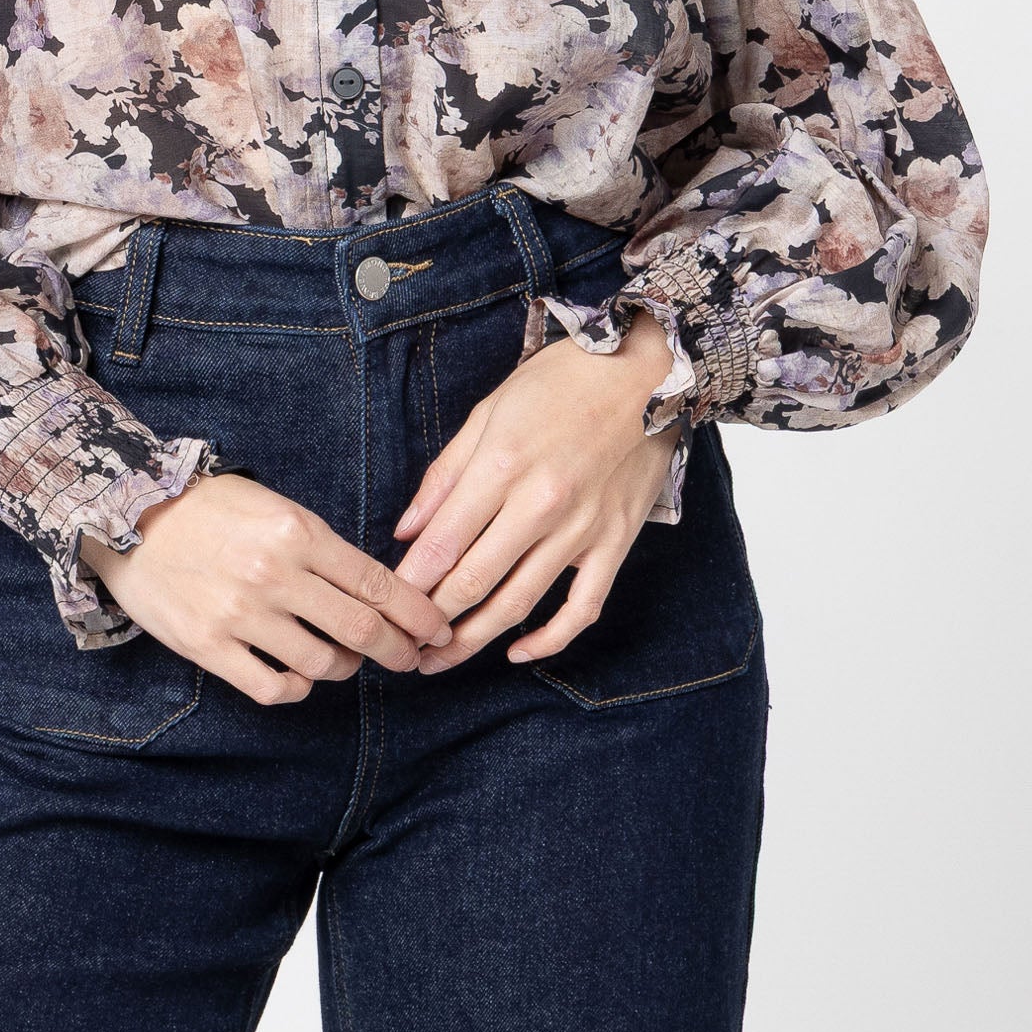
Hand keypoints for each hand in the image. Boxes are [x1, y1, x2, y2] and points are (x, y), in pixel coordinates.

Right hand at [79, 471, 455, 706]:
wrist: (128, 515)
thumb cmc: (209, 507)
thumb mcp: (273, 506)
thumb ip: (320, 546)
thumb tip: (373, 589)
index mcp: (297, 531)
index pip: (377, 582)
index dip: (418, 614)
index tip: (438, 630)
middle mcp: (274, 574)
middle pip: (361, 629)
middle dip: (398, 650)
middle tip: (410, 659)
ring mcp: (241, 615)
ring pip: (323, 664)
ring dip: (346, 668)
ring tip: (347, 661)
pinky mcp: (210, 647)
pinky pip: (275, 688)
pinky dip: (299, 689)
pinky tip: (300, 676)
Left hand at [389, 308, 679, 670]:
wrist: (644, 372)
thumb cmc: (560, 382)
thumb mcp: (489, 412)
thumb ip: (446, 474)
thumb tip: (406, 530)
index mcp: (501, 465)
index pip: (442, 543)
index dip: (408, 583)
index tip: (387, 605)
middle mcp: (541, 504)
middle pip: (474, 581)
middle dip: (432, 621)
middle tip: (404, 644)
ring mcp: (582, 529)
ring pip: (519, 603)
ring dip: (475, 639)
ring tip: (441, 659)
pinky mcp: (615, 543)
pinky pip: (581, 609)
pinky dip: (549, 640)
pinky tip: (517, 652)